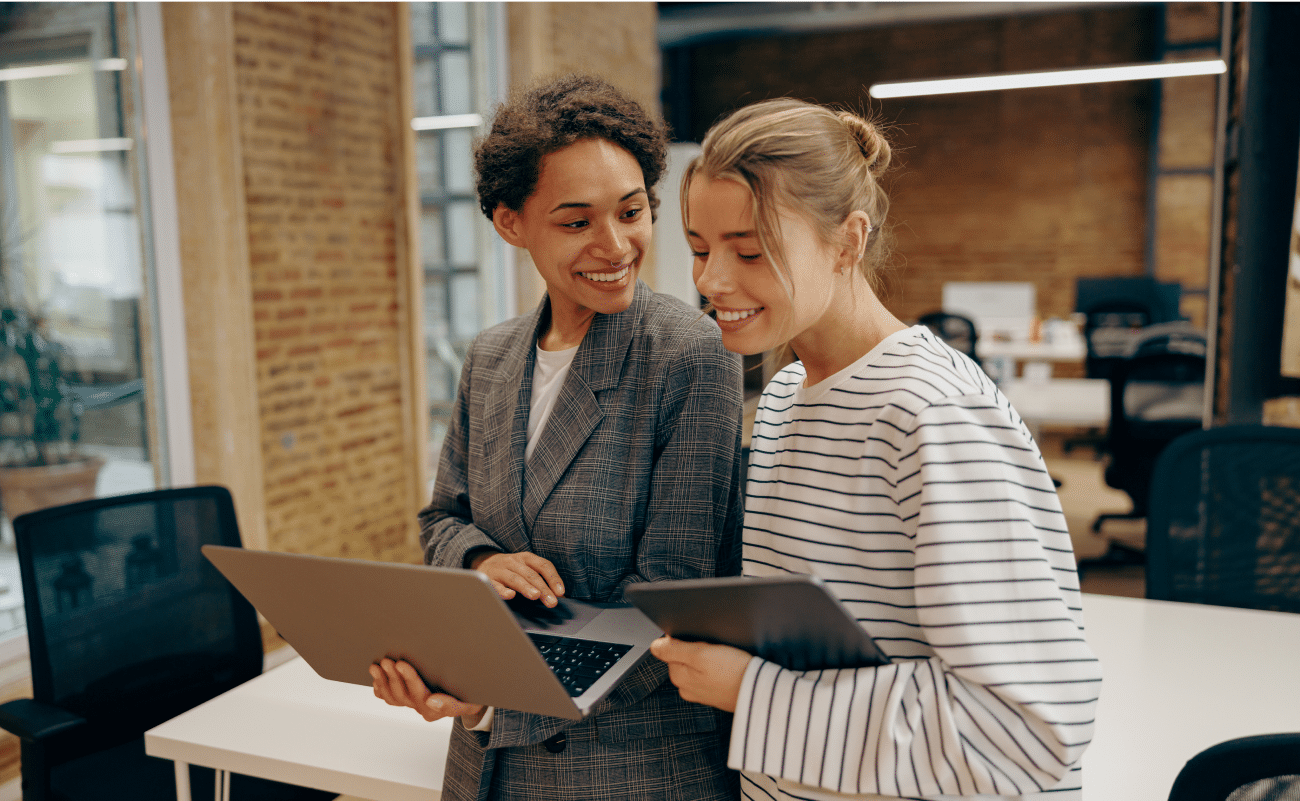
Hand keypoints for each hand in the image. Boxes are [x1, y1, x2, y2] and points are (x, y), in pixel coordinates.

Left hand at [370, 658, 485, 725]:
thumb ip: (451, 704)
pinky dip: (381, 689)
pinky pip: (390, 699)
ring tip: (376, 667)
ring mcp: (413, 704)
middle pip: (403, 695)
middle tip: (386, 661)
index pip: (420, 693)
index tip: (401, 664)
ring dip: (383, 682)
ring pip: (393, 697)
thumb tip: (431, 701)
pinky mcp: (408, 699)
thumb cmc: (471, 697)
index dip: (409, 678)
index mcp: (437, 708)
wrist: (470, 699)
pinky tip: (376, 679)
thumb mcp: (469, 701)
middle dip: (393, 677)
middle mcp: (423, 707)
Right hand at [471, 551, 564, 606]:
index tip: (561, 592)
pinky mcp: (487, 579)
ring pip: (515, 578)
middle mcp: (513, 562)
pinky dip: (503, 590)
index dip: (553, 578)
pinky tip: (511, 596)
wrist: (483, 562)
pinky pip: (495, 585)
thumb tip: (558, 596)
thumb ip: (540, 579)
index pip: (543, 565)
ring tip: (536, 596)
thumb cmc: (511, 569)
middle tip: (552, 601)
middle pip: (531, 574)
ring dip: (526, 587)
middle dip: (543, 588)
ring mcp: (500, 570)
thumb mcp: (526, 568)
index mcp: (526, 558)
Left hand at [649, 636, 749, 712]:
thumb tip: (654, 646)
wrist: (761, 692)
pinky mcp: (715, 693)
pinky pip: (711, 674)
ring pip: (698, 665)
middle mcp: (687, 688)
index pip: (670, 650)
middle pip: (683, 657)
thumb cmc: (734, 672)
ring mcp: (701, 692)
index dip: (686, 640)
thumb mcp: (700, 654)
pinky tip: (727, 667)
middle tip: (715, 651)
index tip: (701, 643)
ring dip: (707, 658)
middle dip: (696, 649)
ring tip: (723, 659)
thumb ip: (674, 649)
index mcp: (679, 678)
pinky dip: (717, 668)